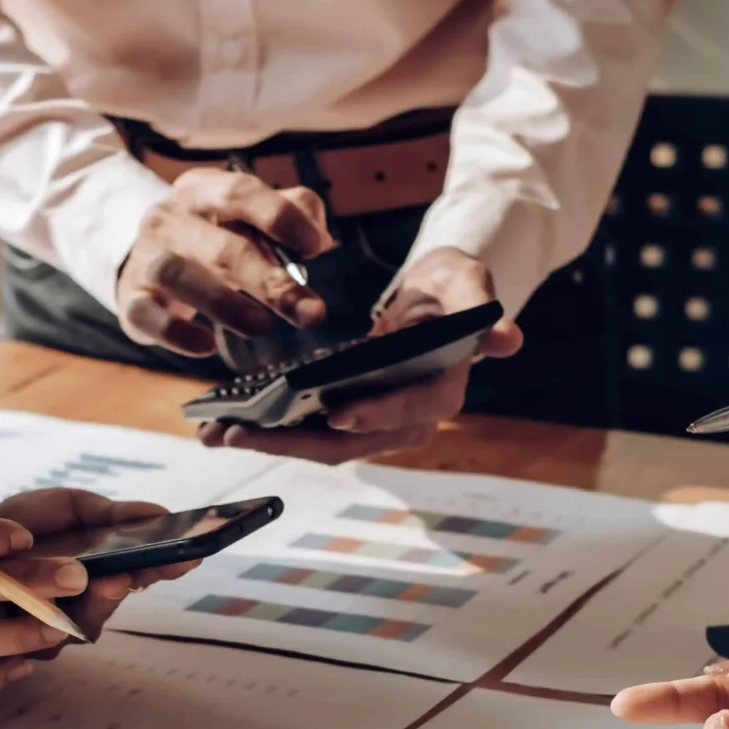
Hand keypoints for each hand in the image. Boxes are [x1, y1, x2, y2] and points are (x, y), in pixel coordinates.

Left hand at [0, 485, 204, 640]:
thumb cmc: (25, 525)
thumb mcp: (73, 509)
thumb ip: (115, 516)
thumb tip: (163, 513)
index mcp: (100, 577)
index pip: (139, 576)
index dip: (164, 569)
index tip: (186, 557)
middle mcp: (77, 610)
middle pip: (106, 608)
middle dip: (122, 590)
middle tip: (134, 572)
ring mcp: (45, 629)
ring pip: (73, 627)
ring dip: (84, 606)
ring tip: (94, 580)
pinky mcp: (9, 641)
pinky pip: (31, 635)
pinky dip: (40, 617)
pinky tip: (42, 598)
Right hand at [118, 171, 337, 356]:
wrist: (144, 257)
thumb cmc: (211, 237)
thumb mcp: (249, 216)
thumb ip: (291, 214)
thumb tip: (319, 238)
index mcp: (203, 190)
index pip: (240, 192)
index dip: (279, 217)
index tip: (314, 246)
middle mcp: (170, 218)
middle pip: (220, 246)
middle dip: (268, 281)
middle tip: (307, 312)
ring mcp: (147, 258)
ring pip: (178, 276)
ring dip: (224, 304)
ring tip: (261, 327)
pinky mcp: (131, 299)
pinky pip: (147, 315)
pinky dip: (176, 334)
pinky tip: (206, 346)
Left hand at [197, 248, 523, 463]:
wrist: (440, 298)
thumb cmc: (453, 288)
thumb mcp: (469, 284)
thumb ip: (481, 308)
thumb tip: (508, 339)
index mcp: (442, 390)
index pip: (409, 412)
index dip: (375, 414)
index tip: (337, 414)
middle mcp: (411, 420)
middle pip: (352, 441)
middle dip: (294, 440)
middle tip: (242, 432)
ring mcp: (379, 425)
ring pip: (324, 445)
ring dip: (271, 442)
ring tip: (219, 434)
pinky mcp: (352, 420)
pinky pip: (311, 434)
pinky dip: (272, 432)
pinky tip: (228, 426)